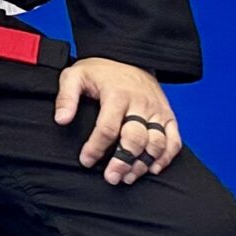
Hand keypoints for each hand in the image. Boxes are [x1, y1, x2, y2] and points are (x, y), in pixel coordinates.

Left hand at [55, 57, 182, 185]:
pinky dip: (166, 157)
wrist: (130, 57)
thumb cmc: (100, 71)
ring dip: (143, 164)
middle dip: (123, 162)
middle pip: (135, 139)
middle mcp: (140, 104)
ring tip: (128, 177)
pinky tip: (153, 169)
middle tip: (111, 178)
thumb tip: (61, 120)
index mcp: (117, 94)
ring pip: (156, 143)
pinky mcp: (168, 116)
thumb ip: (66, 97)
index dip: (96, 148)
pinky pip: (174, 140)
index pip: (107, 128)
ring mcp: (157, 111)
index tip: (85, 161)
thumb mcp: (75, 75)